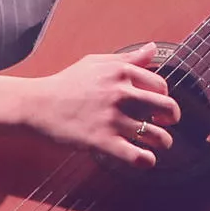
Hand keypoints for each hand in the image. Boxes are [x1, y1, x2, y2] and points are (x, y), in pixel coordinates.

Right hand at [22, 43, 180, 167]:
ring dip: (164, 142)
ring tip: (160, 144)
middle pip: (167, 108)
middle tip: (166, 123)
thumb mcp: (96, 63)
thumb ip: (128, 58)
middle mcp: (121, 94)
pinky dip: (147, 161)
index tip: (157, 104)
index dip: (164, 96)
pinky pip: (137, 156)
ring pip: (157, 136)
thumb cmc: (66, 83)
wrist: (37, 105)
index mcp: (121, 72)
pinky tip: (145, 159)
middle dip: (172, 118)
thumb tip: (153, 49)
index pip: (161, 86)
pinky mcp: (102, 141)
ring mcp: (113, 119)